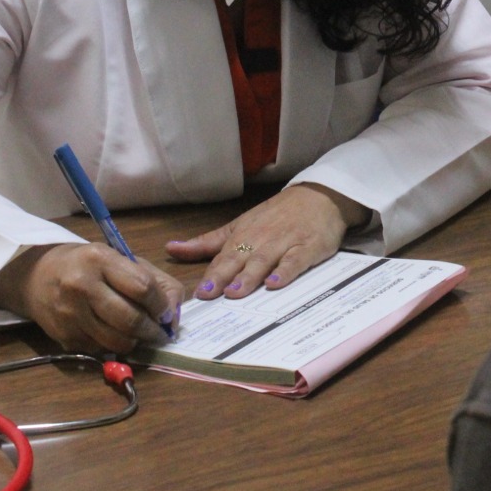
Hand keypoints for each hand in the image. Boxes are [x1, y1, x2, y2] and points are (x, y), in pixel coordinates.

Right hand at [0, 243, 184, 353]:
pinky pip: (100, 349)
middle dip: (153, 331)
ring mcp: (69, 314)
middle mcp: (81, 285)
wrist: (37, 276)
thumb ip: (155, 282)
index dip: (161, 306)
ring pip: (116, 341)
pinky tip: (114, 334)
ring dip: (136, 342)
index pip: (142, 288)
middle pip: (130, 319)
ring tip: (140, 334)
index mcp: (100, 259)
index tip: (167, 313)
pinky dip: (114, 346)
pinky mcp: (63, 337)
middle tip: (160, 333)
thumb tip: (174, 316)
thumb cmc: (89, 266)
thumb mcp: (121, 260)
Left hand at [166, 183, 369, 299]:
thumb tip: (171, 248)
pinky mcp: (307, 247)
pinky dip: (285, 272)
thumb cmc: (277, 214)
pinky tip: (275, 284)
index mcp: (243, 235)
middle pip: (240, 258)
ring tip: (237, 292)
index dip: (211, 274)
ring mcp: (285, 242)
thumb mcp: (240, 225)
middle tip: (212, 294)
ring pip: (264, 259)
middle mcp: (261, 238)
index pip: (223, 257)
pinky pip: (295, 261)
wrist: (319, 196)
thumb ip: (207, 242)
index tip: (199, 293)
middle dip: (225, 275)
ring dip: (250, 275)